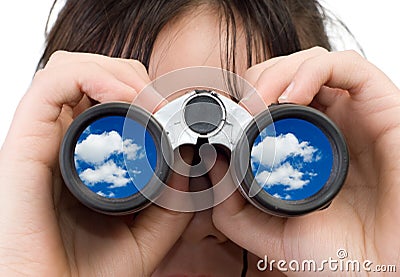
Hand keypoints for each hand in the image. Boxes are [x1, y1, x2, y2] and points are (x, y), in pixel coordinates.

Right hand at [0, 51, 192, 275]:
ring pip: (72, 69)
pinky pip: (50, 84)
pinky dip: (91, 76)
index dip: (142, 90)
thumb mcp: (148, 234)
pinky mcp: (24, 143)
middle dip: (132, 78)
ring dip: (116, 73)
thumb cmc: (91, 271)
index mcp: (87, 157)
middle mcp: (63, 143)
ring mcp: (43, 140)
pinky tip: (125, 99)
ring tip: (145, 103)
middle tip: (159, 106)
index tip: (169, 113)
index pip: (107, 97)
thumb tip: (187, 159)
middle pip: (92, 75)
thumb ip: (172, 201)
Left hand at [209, 47, 399, 274]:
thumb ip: (232, 207)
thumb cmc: (337, 254)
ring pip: (312, 62)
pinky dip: (314, 69)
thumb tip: (211, 163)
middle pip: (287, 75)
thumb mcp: (269, 233)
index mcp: (303, 146)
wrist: (381, 271)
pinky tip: (292, 96)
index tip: (226, 119)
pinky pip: (349, 67)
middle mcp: (328, 126)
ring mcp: (354, 115)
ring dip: (278, 73)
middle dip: (257, 82)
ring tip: (260, 104)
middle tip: (242, 110)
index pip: (269, 100)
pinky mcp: (383, 108)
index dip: (244, 98)